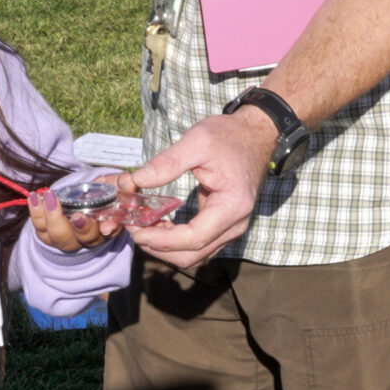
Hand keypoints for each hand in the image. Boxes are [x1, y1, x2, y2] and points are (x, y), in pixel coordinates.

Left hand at [26, 187, 125, 253]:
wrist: (83, 198)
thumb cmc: (102, 191)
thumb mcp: (116, 185)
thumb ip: (124, 184)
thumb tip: (130, 181)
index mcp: (107, 228)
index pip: (109, 232)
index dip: (108, 230)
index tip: (106, 227)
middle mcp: (86, 237)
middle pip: (81, 239)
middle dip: (78, 227)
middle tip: (75, 213)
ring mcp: (66, 237)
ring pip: (57, 236)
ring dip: (51, 218)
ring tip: (48, 197)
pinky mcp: (48, 234)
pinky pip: (40, 228)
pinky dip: (35, 212)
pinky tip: (34, 197)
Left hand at [119, 107, 275, 269]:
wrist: (255, 135)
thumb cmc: (229, 136)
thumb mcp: (198, 141)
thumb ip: (167, 163)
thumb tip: (136, 181)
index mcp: (232, 206)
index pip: (194, 237)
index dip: (163, 240)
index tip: (137, 231)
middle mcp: (235, 224)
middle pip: (193, 254)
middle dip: (159, 247)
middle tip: (133, 229)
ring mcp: (231, 228)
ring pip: (195, 254)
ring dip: (166, 247)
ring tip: (142, 227)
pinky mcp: (224, 225)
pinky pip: (198, 244)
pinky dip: (175, 241)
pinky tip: (157, 226)